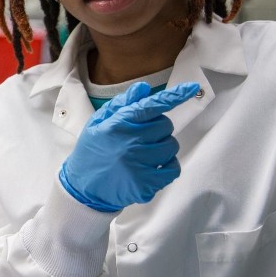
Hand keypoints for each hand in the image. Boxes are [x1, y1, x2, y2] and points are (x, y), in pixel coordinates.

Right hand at [59, 82, 199, 212]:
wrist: (83, 188)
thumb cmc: (92, 152)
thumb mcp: (97, 123)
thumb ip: (121, 105)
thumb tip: (144, 88)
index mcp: (117, 125)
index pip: (151, 106)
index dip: (174, 96)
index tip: (191, 87)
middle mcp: (130, 143)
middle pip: (165, 125)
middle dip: (157, 128)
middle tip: (141, 137)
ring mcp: (139, 165)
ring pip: (171, 146)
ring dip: (163, 147)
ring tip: (144, 154)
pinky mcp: (146, 184)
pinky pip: (173, 168)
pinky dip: (167, 166)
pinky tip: (152, 167)